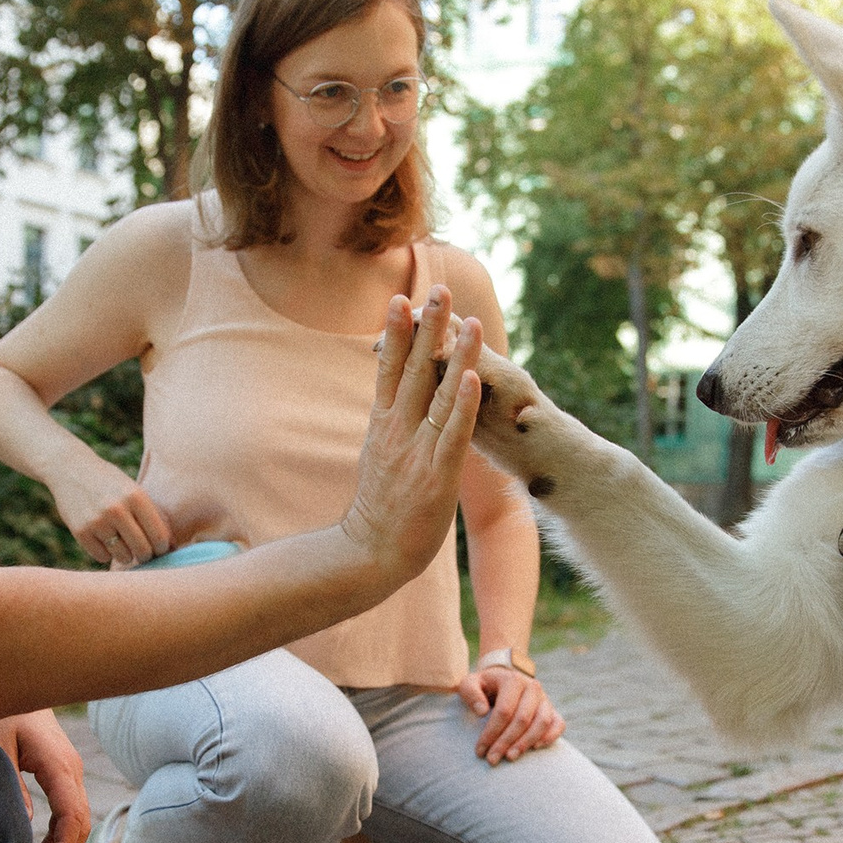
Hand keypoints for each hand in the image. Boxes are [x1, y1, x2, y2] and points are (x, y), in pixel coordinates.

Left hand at [0, 710, 89, 842]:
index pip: (71, 817)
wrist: (10, 679)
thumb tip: (24, 823)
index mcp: (57, 763)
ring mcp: (69, 768)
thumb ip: (7, 784)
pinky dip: (62, 833)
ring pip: (78, 817)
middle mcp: (70, 767)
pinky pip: (70, 807)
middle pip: (80, 822)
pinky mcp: (61, 769)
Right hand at [48, 458, 173, 566]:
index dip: (163, 547)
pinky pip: (102, 557)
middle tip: (143, 552)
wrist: (69, 468)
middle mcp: (117, 509)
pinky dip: (106, 553)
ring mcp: (97, 521)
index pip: (159, 536)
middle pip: (142, 550)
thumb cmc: (110, 483)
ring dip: (126, 555)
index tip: (160, 548)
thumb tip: (171, 547)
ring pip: (123, 557)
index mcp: (135, 496)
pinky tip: (104, 539)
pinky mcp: (80, 531)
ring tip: (123, 544)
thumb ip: (151, 515)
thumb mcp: (133, 490)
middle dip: (146, 555)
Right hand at [343, 287, 481, 582]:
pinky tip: (471, 376)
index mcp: (381, 425)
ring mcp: (416, 451)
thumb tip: (393, 396)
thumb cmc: (380, 507)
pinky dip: (461, 403)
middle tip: (439, 290)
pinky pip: (452, 432)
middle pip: (411, 369)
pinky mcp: (437, 475)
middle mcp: (396, 431)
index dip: (396, 332)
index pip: (387, 368)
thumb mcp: (378, 455)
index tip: (401, 298)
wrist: (371, 552)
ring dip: (454, 354)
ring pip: (436, 393)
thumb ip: (389, 424)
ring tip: (468, 320)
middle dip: (426, 328)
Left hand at [461, 665, 563, 763]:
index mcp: (513, 679)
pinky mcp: (552, 709)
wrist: (503, 681)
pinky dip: (550, 736)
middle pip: (522, 719)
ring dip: (526, 743)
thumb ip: (470, 693)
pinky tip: (535, 748)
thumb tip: (482, 711)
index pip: (504, 710)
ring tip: (510, 757)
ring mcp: (544, 699)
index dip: (491, 733)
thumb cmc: (483, 687)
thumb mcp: (469, 684)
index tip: (480, 750)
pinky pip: (558, 724)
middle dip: (506, 742)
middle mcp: (532, 687)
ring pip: (541, 723)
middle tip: (492, 759)